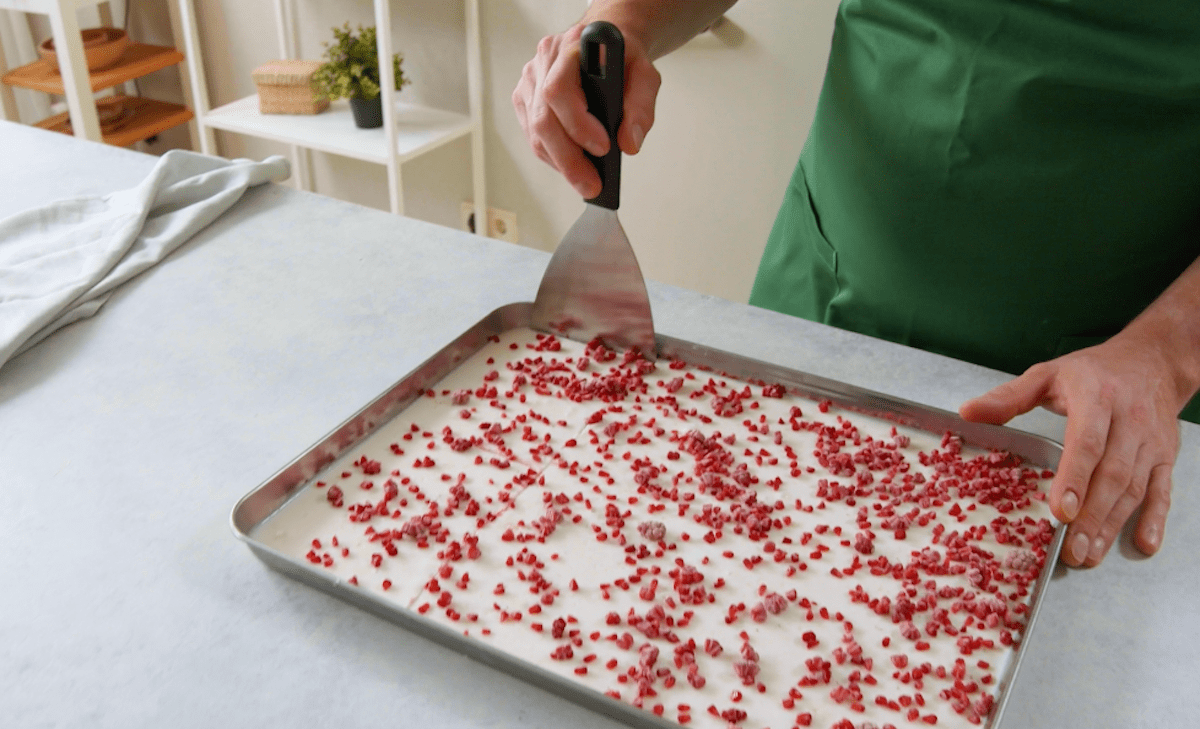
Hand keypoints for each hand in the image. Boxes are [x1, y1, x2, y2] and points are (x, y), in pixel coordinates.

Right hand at [513, 21, 660, 197]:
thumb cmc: (621, 56)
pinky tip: (572, 166)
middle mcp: (543, 61)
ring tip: (586, 183)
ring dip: (560, 163)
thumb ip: (641, 107)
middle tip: (592, 185)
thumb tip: (629, 143)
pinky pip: (533, 135)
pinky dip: (553, 156)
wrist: (603, 42)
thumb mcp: (645, 74)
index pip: (559, 90)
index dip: (577, 124)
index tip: (603, 148)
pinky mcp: (525, 98)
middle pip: (543, 119)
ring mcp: (530, 80)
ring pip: (536, 133)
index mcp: (571, 47)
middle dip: (568, 159)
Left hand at [959, 333, 1182, 567]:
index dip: (1075, 478)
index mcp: (1096, 398)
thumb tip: (967, 412)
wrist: (1153, 361)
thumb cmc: (1094, 371)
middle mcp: (1128, 421)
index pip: (1087, 442)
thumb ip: (1008, 397)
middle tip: (1072, 550)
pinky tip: (1144, 543)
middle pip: (1112, 474)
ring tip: (1091, 554)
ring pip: (1134, 488)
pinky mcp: (1165, 455)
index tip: (1061, 510)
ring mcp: (1150, 441)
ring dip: (1113, 524)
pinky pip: (1163, 490)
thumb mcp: (1048, 374)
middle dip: (1092, 516)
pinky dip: (1156, 519)